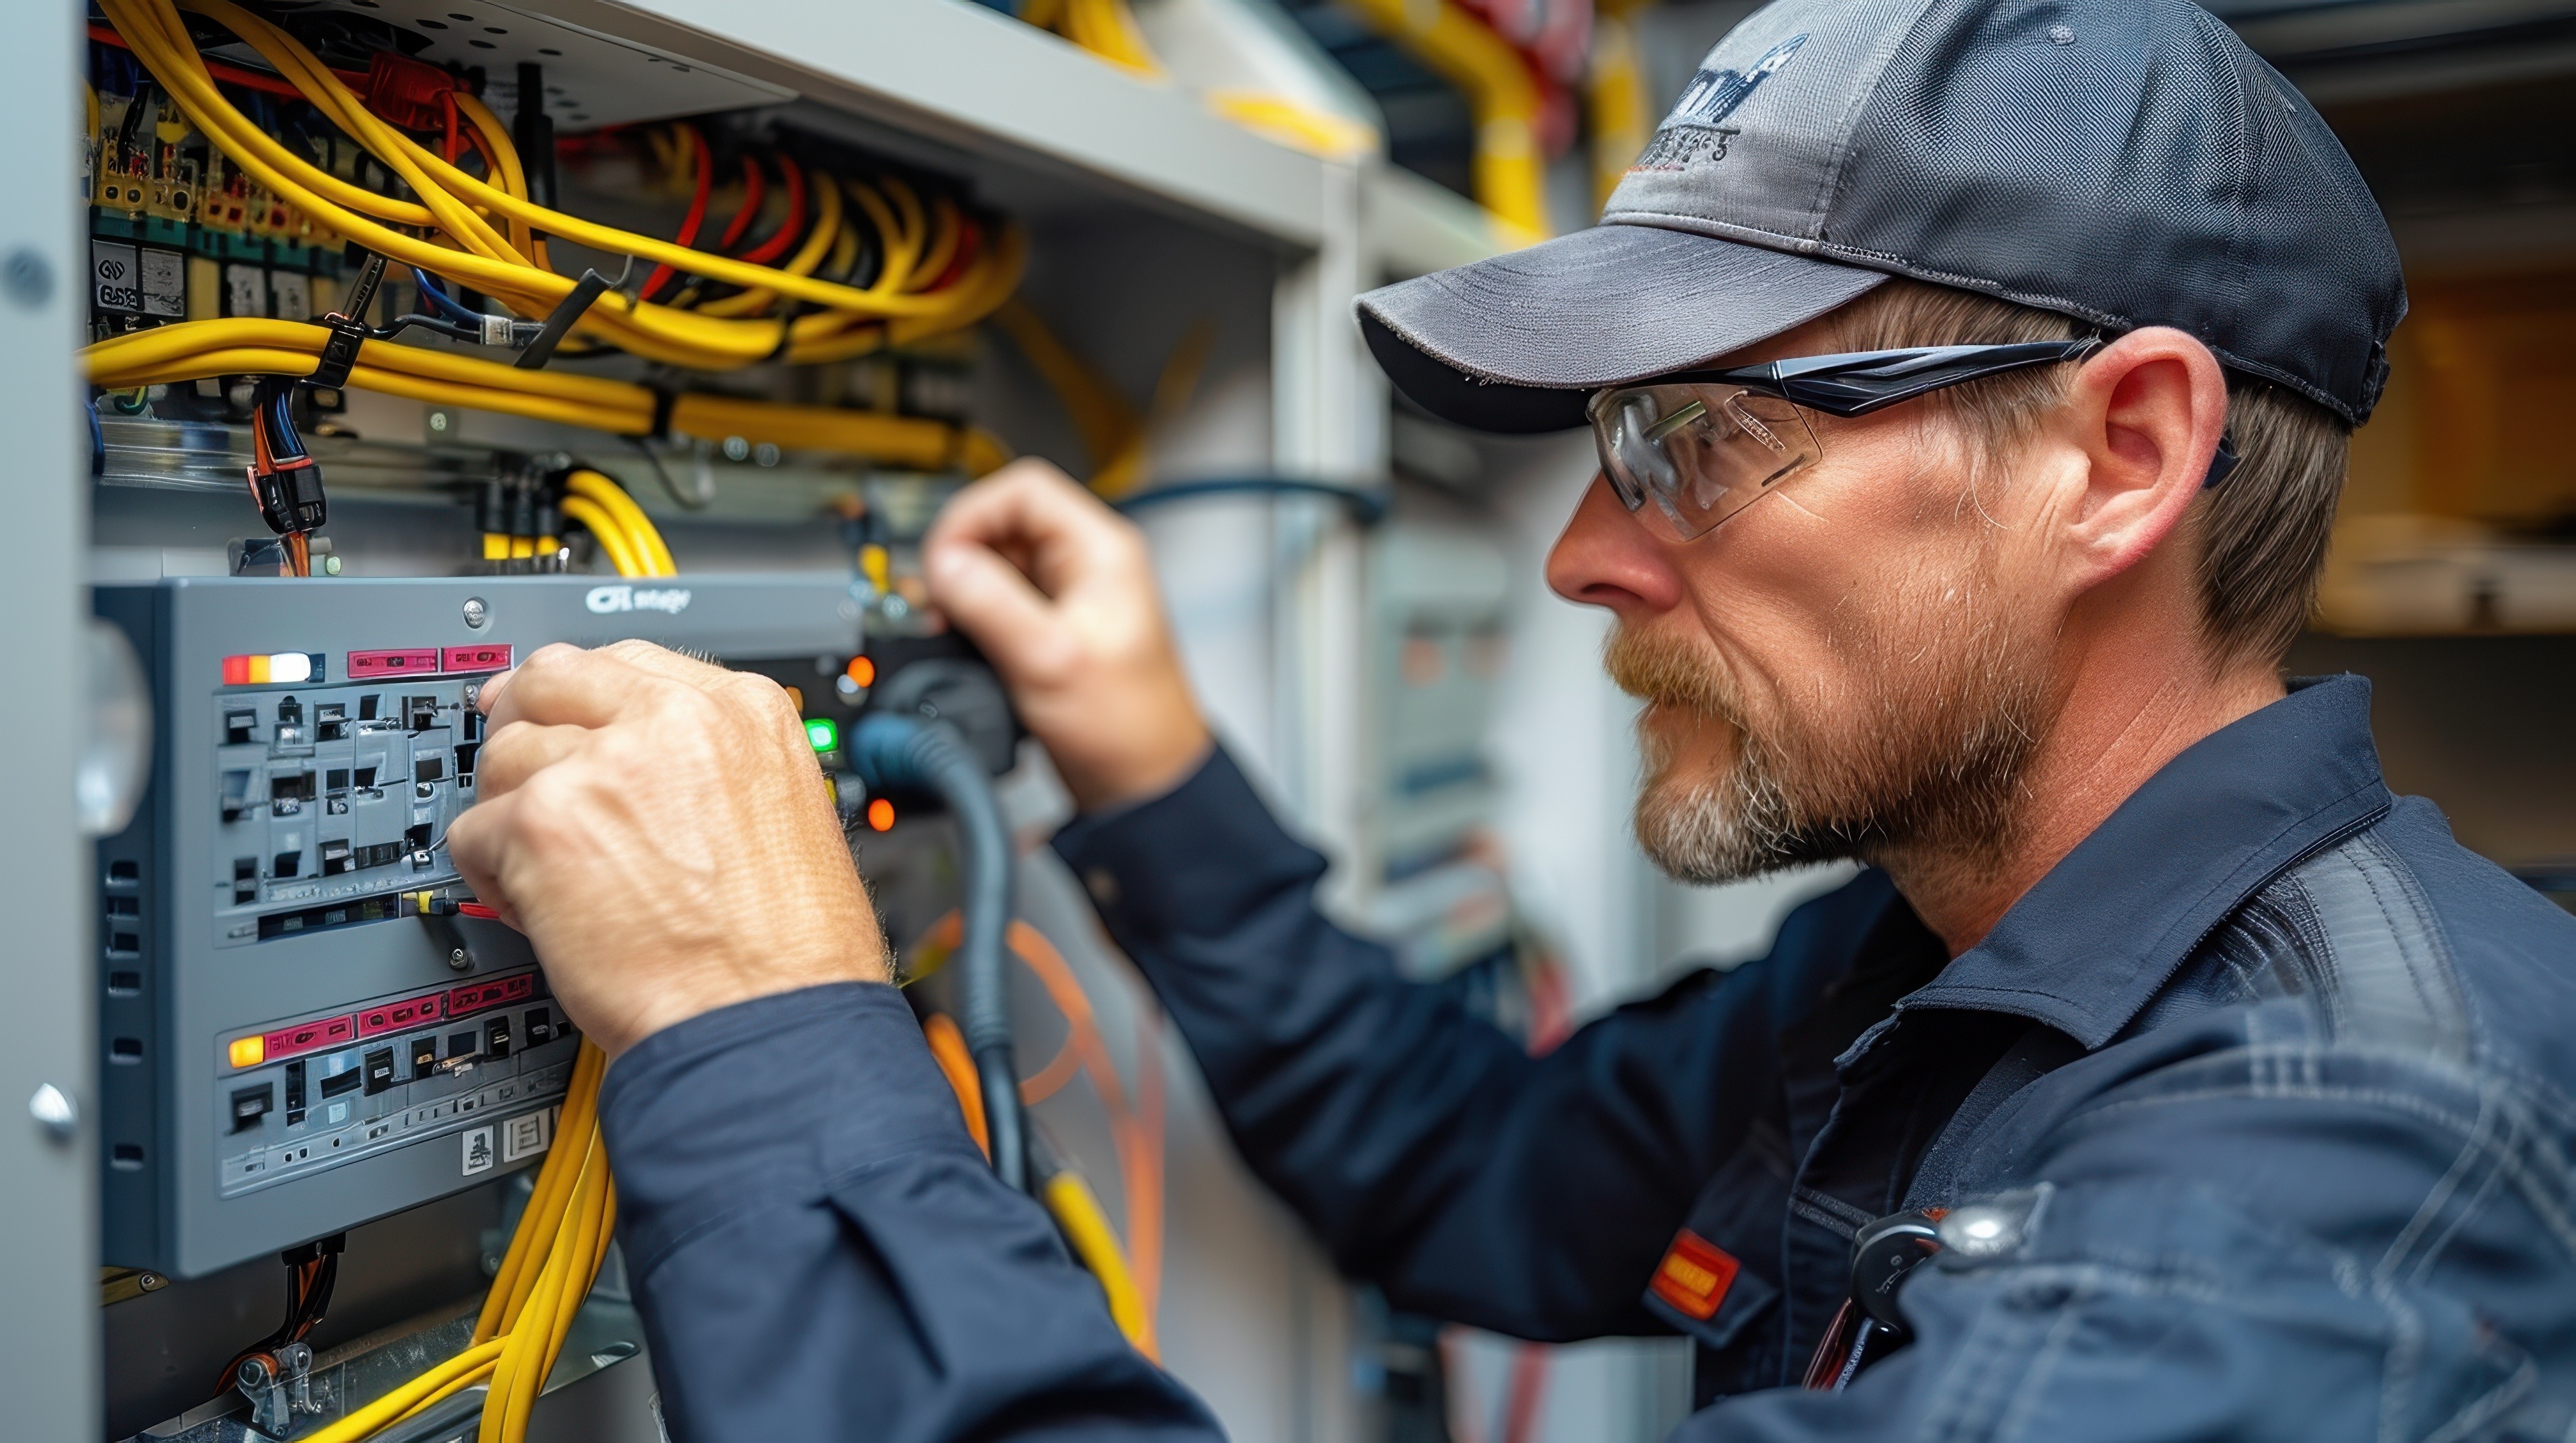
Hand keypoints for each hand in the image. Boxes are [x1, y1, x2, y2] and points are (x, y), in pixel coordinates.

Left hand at [445, 641, 887, 1056]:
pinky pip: (471, 831)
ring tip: (547, 872)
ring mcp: (604, 766)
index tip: (560, 717)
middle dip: (524, 723)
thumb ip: (712, 766)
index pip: (628, 660)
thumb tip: (640, 757)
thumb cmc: (790, 952)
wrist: (770, 1020)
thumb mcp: (784, 813)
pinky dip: (490, 874)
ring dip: (509, 813)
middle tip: (522, 779)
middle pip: (550, 679)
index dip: (582, 696)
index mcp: (743, 711)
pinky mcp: (545, 824)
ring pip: (503, 755)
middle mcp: (674, 720)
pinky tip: (538, 910)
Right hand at [923, 460, 1209, 810]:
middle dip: (963, 555)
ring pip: (999, 563)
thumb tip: (943, 564)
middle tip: (939, 597)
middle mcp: (1088, 565)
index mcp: (1102, 550)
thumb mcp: (1048, 657)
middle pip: (1005, 524)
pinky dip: (974, 615)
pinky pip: (1002, 600)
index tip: (942, 558)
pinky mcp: (1053, 630)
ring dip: (965, 587)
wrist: (1142, 785)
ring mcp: (1070, 597)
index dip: (973, 515)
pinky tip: (964, 642)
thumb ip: (990, 603)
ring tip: (948, 623)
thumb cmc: (1126, 727)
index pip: (1024, 490)